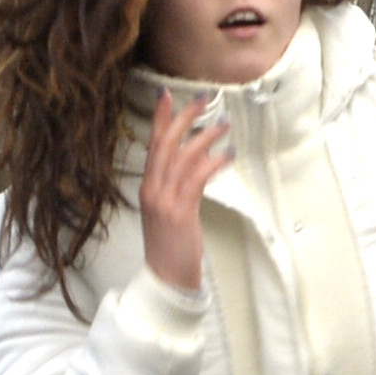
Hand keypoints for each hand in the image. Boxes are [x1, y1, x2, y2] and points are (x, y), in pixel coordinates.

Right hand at [137, 89, 233, 297]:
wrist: (167, 279)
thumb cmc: (171, 247)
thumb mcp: (171, 212)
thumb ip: (179, 186)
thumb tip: (197, 161)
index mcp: (147, 188)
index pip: (152, 145)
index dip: (161, 119)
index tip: (167, 95)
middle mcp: (152, 190)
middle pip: (166, 144)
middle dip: (185, 117)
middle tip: (204, 98)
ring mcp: (164, 201)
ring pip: (182, 157)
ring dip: (205, 136)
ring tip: (225, 124)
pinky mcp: (180, 212)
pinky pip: (196, 179)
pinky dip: (213, 163)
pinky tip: (228, 155)